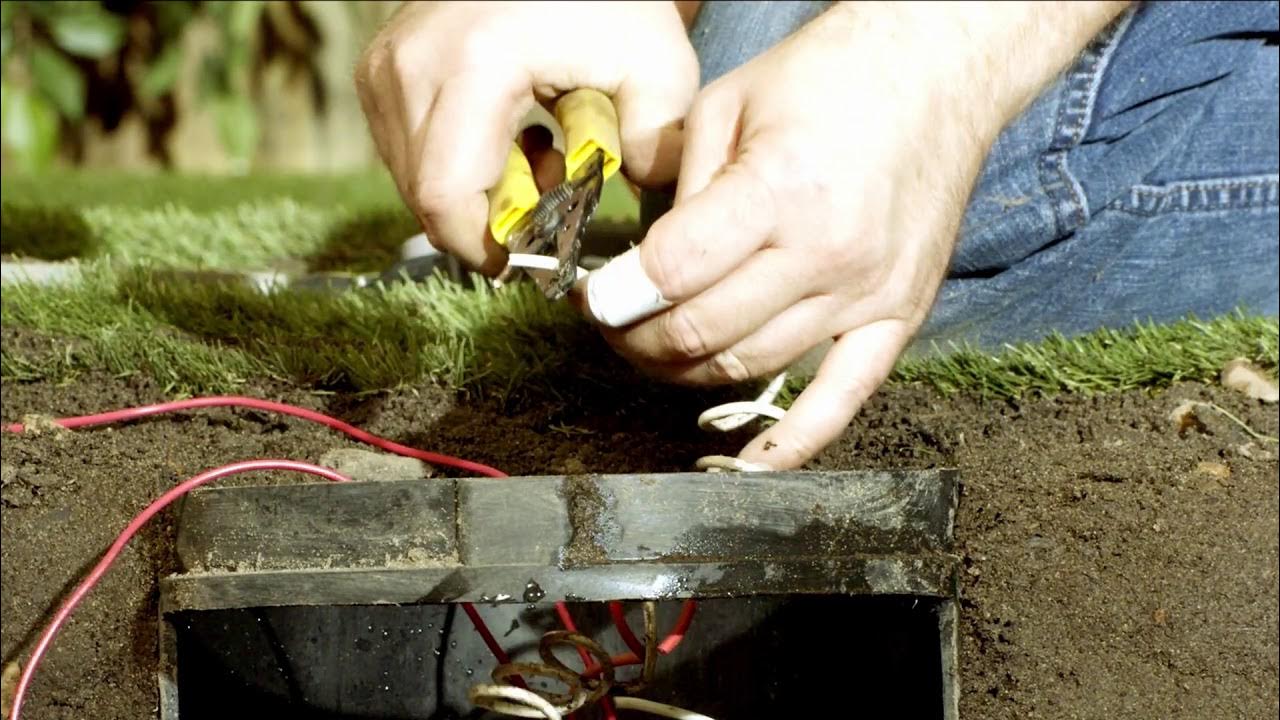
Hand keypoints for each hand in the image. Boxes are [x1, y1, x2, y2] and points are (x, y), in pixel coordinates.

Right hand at [355, 1, 697, 273]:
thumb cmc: (608, 5)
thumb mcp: (655, 65)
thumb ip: (658, 143)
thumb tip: (643, 206)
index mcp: (475, 65)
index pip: (446, 197)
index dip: (485, 248)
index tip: (533, 258)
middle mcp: (413, 65)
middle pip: (427, 197)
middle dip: (490, 222)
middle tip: (551, 195)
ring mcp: (387, 67)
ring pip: (413, 181)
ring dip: (476, 194)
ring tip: (538, 158)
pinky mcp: (380, 71)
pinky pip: (406, 153)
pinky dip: (457, 165)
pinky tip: (509, 139)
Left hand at [587, 1, 1129, 468]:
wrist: (937, 71)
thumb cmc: (831, 77)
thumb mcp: (729, 105)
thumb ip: (682, 191)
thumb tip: (642, 267)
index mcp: (781, 190)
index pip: (675, 273)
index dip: (618, 295)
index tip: (591, 298)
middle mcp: (828, 252)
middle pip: (706, 330)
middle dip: (639, 337)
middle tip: (614, 324)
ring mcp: (868, 293)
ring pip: (755, 366)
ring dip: (689, 372)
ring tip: (657, 351)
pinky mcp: (900, 315)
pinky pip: (844, 399)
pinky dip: (794, 442)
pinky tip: (750, 465)